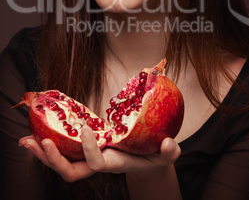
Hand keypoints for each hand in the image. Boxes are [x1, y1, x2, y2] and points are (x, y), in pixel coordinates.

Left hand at [19, 126, 180, 181]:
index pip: (97, 163)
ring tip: (26, 140)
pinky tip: (37, 134)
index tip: (86, 130)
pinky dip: (49, 144)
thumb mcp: (165, 155)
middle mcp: (99, 163)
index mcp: (115, 163)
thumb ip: (169, 151)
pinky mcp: (87, 148)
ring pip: (63, 163)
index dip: (89, 150)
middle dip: (53, 159)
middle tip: (39, 142)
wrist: (145, 161)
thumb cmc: (154, 156)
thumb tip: (169, 143)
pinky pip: (65, 150)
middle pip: (71, 170)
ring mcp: (90, 157)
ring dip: (43, 153)